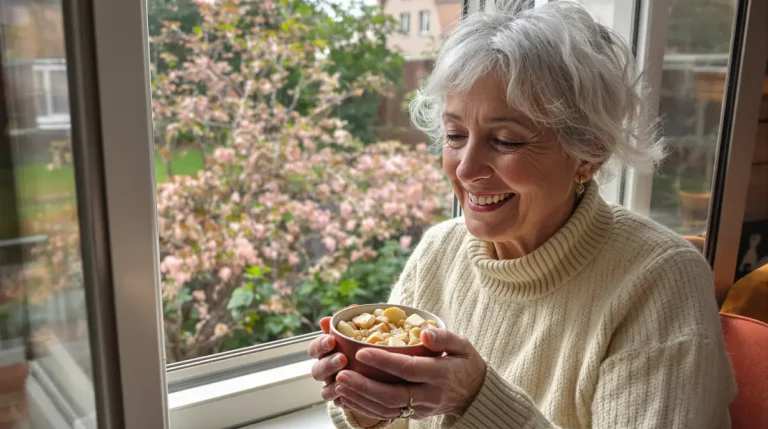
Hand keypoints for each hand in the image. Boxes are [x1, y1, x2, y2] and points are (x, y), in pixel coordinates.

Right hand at [309, 307, 381, 426]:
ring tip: (346, 377)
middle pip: (316, 370)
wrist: (379, 369)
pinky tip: (349, 393)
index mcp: (326, 352)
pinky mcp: (342, 400)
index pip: (314, 349)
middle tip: (342, 358)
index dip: (320, 344)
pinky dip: (341, 399)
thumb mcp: (363, 331)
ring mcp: (332, 386)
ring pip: (324, 389)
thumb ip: (355, 321)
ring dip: (333, 384)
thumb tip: (350, 309)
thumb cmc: (366, 345)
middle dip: (328, 364)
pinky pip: (337, 403)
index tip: (331, 339)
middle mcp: (326, 370)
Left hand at [333, 328, 485, 420]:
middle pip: (393, 395)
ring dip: (360, 399)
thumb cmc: (465, 363)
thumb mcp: (463, 345)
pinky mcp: (414, 416)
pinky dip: (365, 408)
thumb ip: (444, 337)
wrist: (475, 394)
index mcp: (441, 374)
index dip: (384, 362)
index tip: (361, 351)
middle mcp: (430, 395)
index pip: (408, 369)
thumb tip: (424, 333)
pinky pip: (387, 415)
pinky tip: (349, 397)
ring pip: (387, 409)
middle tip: (341, 373)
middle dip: (364, 386)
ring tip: (339, 385)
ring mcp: (421, 408)